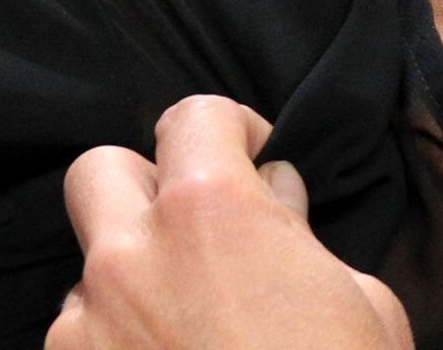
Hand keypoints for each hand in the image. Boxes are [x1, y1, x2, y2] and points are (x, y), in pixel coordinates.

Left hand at [50, 96, 411, 349]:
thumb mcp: (361, 302)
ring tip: (188, 328)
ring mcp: (88, 327)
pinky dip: (117, 346)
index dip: (231, 131)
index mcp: (209, 212)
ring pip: (87, 268)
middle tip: (197, 231)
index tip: (256, 166)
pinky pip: (81, 341)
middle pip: (101, 170)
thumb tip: (275, 197)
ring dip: (131, 280)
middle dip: (147, 187)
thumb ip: (300, 236)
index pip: (192, 115)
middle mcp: (131, 255)